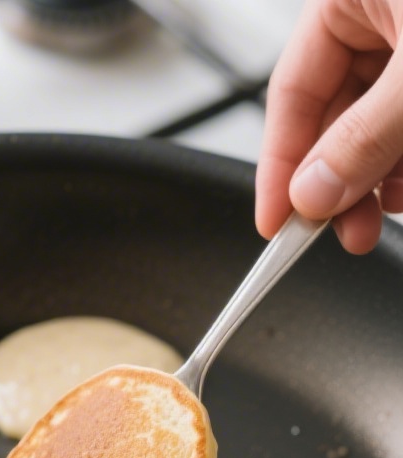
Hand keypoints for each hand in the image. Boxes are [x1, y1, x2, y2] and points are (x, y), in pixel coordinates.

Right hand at [256, 0, 402, 252]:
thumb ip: (366, 136)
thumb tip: (315, 192)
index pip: (291, 92)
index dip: (280, 165)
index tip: (276, 223)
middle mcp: (377, 12)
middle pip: (336, 115)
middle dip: (342, 181)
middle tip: (345, 232)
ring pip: (377, 122)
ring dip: (379, 179)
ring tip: (384, 215)